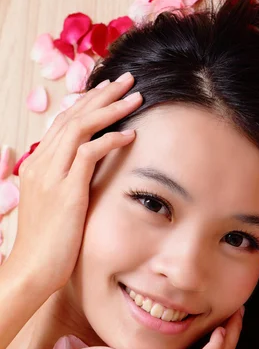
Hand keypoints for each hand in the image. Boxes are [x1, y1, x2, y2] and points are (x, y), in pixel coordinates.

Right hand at [9, 72, 141, 295]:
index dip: (87, 104)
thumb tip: (84, 178)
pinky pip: (89, 154)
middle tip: (127, 79)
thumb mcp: (54, 208)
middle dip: (101, 94)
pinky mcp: (66, 191)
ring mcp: (52, 175)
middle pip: (72, 116)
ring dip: (110, 108)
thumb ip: (66, 186)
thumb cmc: (47, 245)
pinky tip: (131, 134)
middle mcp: (42, 164)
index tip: (108, 91)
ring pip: (81, 127)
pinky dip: (111, 140)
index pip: (62, 123)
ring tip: (135, 96)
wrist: (32, 269)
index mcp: (37, 166)